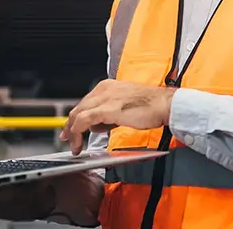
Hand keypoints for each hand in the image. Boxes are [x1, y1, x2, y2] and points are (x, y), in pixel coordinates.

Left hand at [60, 79, 175, 154]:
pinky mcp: (107, 109)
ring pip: (78, 114)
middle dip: (70, 125)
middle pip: (79, 108)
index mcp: (108, 86)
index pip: (86, 102)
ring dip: (72, 132)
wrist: (165, 104)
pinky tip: (79, 143)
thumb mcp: (126, 105)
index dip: (76, 117)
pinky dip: (77, 133)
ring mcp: (105, 98)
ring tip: (75, 145)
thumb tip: (99, 124)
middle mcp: (104, 89)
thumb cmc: (151, 105)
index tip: (71, 129)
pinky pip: (84, 121)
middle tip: (67, 139)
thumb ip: (110, 113)